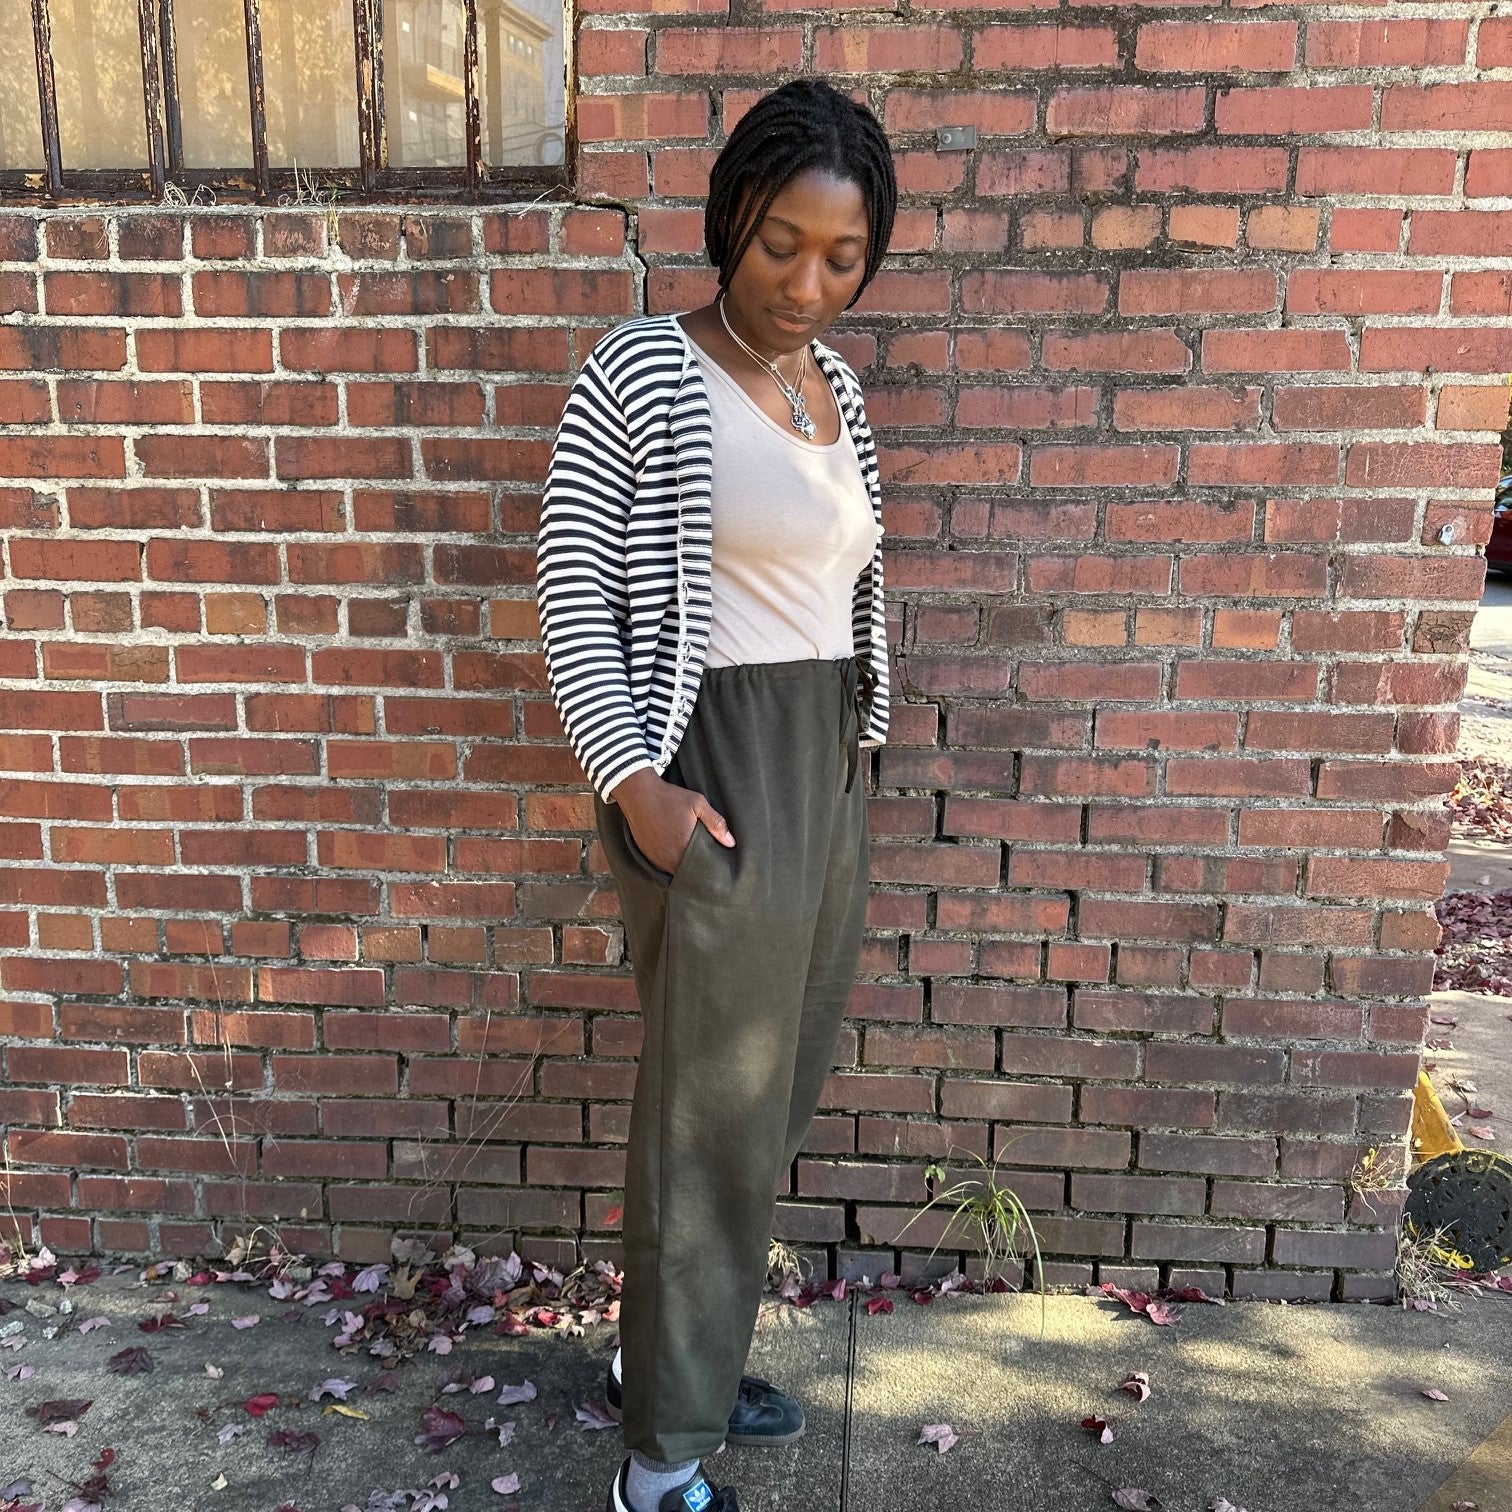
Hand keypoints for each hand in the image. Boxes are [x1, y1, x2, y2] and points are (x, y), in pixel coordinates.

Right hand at [613, 769, 734, 876]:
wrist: (639, 794)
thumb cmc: (670, 797)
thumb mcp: (697, 803)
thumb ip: (716, 823)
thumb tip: (731, 843)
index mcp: (684, 846)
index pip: (702, 867)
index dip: (710, 867)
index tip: (716, 863)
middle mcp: (669, 857)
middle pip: (688, 871)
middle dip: (697, 868)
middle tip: (706, 859)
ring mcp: (656, 858)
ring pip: (675, 871)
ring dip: (683, 866)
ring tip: (692, 857)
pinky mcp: (647, 855)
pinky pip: (663, 866)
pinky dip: (671, 863)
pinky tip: (676, 853)